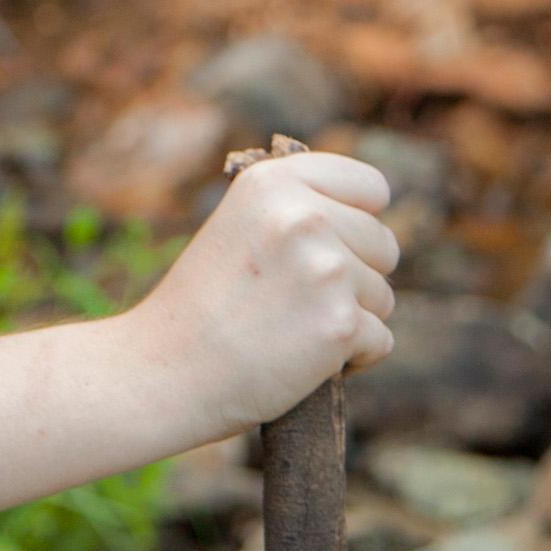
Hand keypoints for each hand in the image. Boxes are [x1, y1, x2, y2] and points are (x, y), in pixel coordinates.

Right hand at [116, 149, 400, 441]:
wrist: (167, 368)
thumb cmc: (203, 303)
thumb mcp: (240, 225)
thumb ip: (298, 209)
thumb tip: (370, 215)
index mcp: (274, 182)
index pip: (371, 188)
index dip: (358, 220)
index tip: (330, 245)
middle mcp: (303, 216)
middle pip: (384, 245)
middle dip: (355, 276)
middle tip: (296, 300)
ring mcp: (325, 270)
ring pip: (383, 297)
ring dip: (350, 318)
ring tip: (290, 328)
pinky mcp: (339, 324)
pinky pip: (380, 340)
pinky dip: (352, 358)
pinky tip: (303, 359)